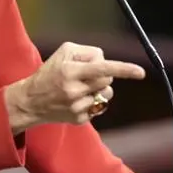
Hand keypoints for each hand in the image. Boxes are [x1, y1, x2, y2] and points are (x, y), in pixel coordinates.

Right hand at [6, 42, 145, 128]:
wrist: (30, 102)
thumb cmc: (49, 73)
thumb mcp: (64, 52)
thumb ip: (88, 52)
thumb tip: (105, 61)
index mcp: (71, 72)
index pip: (103, 68)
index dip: (124, 69)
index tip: (141, 72)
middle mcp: (74, 90)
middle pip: (108, 80)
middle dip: (104, 75)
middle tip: (89, 74)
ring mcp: (77, 107)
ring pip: (106, 94)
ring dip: (100, 89)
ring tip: (83, 88)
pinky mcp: (79, 120)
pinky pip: (99, 107)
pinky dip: (93, 101)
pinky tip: (77, 100)